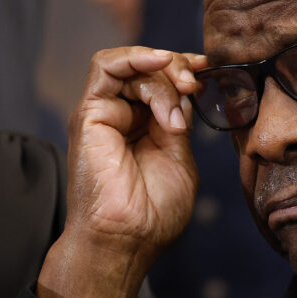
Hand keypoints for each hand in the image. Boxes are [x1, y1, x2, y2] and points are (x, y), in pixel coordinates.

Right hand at [37, 47, 206, 297]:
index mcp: (143, 129)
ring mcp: (104, 115)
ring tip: (181, 92)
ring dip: (162, 72)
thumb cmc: (152, 215)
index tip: (208, 71)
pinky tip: (160, 63)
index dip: (183, 70)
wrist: (126, 241)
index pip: (160, 83)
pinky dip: (134, 56)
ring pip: (130, 65)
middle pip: (147, 69)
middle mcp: (121, 118)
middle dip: (177, 68)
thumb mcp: (179, 159)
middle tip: (195, 85)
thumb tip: (184, 92)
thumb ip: (179, 123)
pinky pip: (105, 67)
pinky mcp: (89, 114)